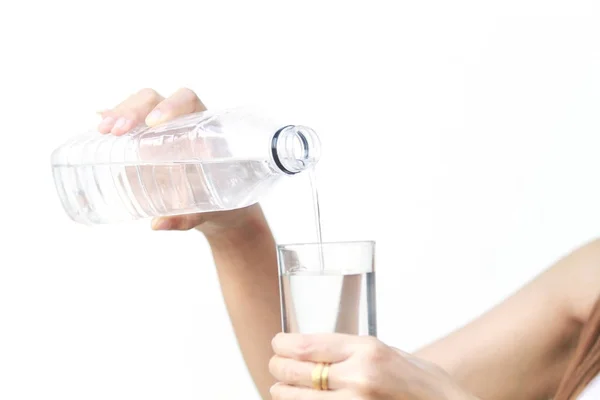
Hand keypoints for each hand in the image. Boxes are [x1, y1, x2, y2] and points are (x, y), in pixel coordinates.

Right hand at [97, 87, 262, 235]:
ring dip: (117, 113)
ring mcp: (160, 129)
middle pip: (154, 99)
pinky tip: (97, 132)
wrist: (219, 209)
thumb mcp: (208, 210)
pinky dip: (111, 123)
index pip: (187, 100)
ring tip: (103, 131)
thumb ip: (187, 217)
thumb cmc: (220, 203)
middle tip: (117, 131)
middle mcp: (180, 121)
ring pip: (137, 106)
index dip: (170, 105)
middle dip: (133, 110)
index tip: (154, 123)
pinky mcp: (144, 141)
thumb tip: (156, 224)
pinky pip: (128, 125)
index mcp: (204, 128)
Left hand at [269, 333, 478, 399]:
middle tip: (275, 364)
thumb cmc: (426, 385)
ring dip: (284, 392)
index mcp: (368, 350)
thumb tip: (322, 349)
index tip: (278, 343)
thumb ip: (357, 351)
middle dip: (279, 367)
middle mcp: (359, 377)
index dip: (284, 344)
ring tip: (279, 387)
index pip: (309, 345)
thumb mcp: (392, 353)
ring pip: (299, 399)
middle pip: (298, 371)